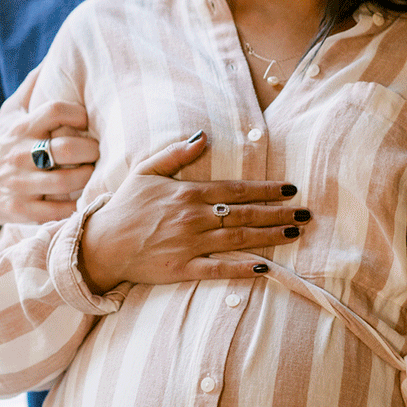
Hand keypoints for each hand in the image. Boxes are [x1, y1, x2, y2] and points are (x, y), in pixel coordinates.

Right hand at [0, 66, 100, 234]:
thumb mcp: (8, 113)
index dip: (79, 114)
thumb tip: (52, 55)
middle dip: (91, 149)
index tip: (86, 121)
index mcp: (21, 128)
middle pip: (68, 149)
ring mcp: (20, 185)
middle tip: (98, 150)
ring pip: (67, 182)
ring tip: (93, 172)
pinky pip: (57, 211)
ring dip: (87, 177)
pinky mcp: (21, 211)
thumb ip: (31, 87)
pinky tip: (81, 197)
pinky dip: (74, 205)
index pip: (57, 110)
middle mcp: (20, 155)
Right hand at [79, 132, 308, 292]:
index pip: (236, 189)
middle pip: (245, 214)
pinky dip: (242, 267)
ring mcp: (189, 245)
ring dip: (270, 236)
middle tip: (306, 214)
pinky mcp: (182, 269)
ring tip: (295, 233)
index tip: (291, 190)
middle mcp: (193, 218)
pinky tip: (265, 266)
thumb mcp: (146, 171)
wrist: (100, 244)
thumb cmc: (124, 206)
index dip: (266, 189)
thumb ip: (176, 154)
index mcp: (187, 193)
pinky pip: (218, 269)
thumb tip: (204, 137)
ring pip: (238, 239)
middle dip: (279, 213)